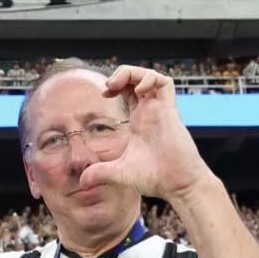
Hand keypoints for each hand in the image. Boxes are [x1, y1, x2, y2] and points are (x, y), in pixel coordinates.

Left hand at [79, 66, 213, 201]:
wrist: (177, 184)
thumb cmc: (155, 177)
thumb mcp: (119, 173)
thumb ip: (100, 173)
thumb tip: (81, 181)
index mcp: (139, 119)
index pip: (129, 90)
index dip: (116, 85)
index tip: (104, 94)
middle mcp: (150, 111)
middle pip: (138, 78)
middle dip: (122, 73)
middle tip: (109, 85)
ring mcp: (161, 109)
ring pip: (150, 75)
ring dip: (133, 72)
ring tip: (119, 84)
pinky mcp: (171, 111)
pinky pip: (165, 83)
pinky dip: (151, 78)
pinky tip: (139, 90)